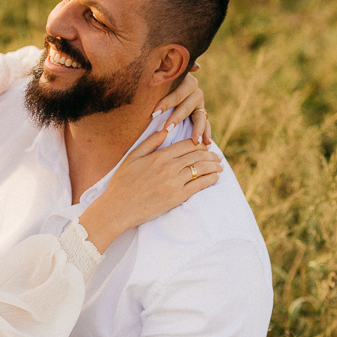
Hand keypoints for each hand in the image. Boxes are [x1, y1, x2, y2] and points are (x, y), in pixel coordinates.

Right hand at [79, 130, 221, 251]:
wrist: (118, 208)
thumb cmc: (122, 183)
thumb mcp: (132, 158)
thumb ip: (150, 142)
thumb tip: (165, 129)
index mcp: (159, 156)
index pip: (187, 144)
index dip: (199, 143)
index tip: (205, 146)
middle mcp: (169, 167)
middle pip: (198, 155)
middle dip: (210, 154)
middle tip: (216, 156)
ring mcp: (174, 182)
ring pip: (201, 168)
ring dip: (214, 166)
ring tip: (219, 166)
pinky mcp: (178, 197)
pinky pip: (200, 185)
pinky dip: (211, 179)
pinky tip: (215, 178)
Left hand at [151, 66, 210, 144]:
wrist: (162, 86)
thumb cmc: (157, 82)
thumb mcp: (160, 74)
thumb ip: (167, 67)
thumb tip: (192, 65)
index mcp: (186, 80)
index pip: (178, 92)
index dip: (167, 102)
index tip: (154, 112)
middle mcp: (195, 91)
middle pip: (187, 106)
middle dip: (176, 118)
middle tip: (166, 129)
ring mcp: (200, 103)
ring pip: (200, 117)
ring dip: (197, 129)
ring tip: (194, 141)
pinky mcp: (201, 114)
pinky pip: (206, 124)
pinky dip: (206, 133)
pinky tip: (206, 143)